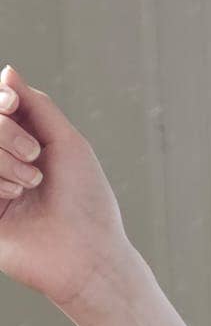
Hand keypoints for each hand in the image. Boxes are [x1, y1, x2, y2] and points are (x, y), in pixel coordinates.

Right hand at [0, 64, 131, 313]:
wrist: (86, 254)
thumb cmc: (86, 201)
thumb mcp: (68, 144)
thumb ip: (37, 105)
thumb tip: (7, 72)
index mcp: (23, 144)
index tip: (13, 106)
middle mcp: (2, 163)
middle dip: (5, 133)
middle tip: (35, 159)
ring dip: (3, 161)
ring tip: (29, 186)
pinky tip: (12, 199)